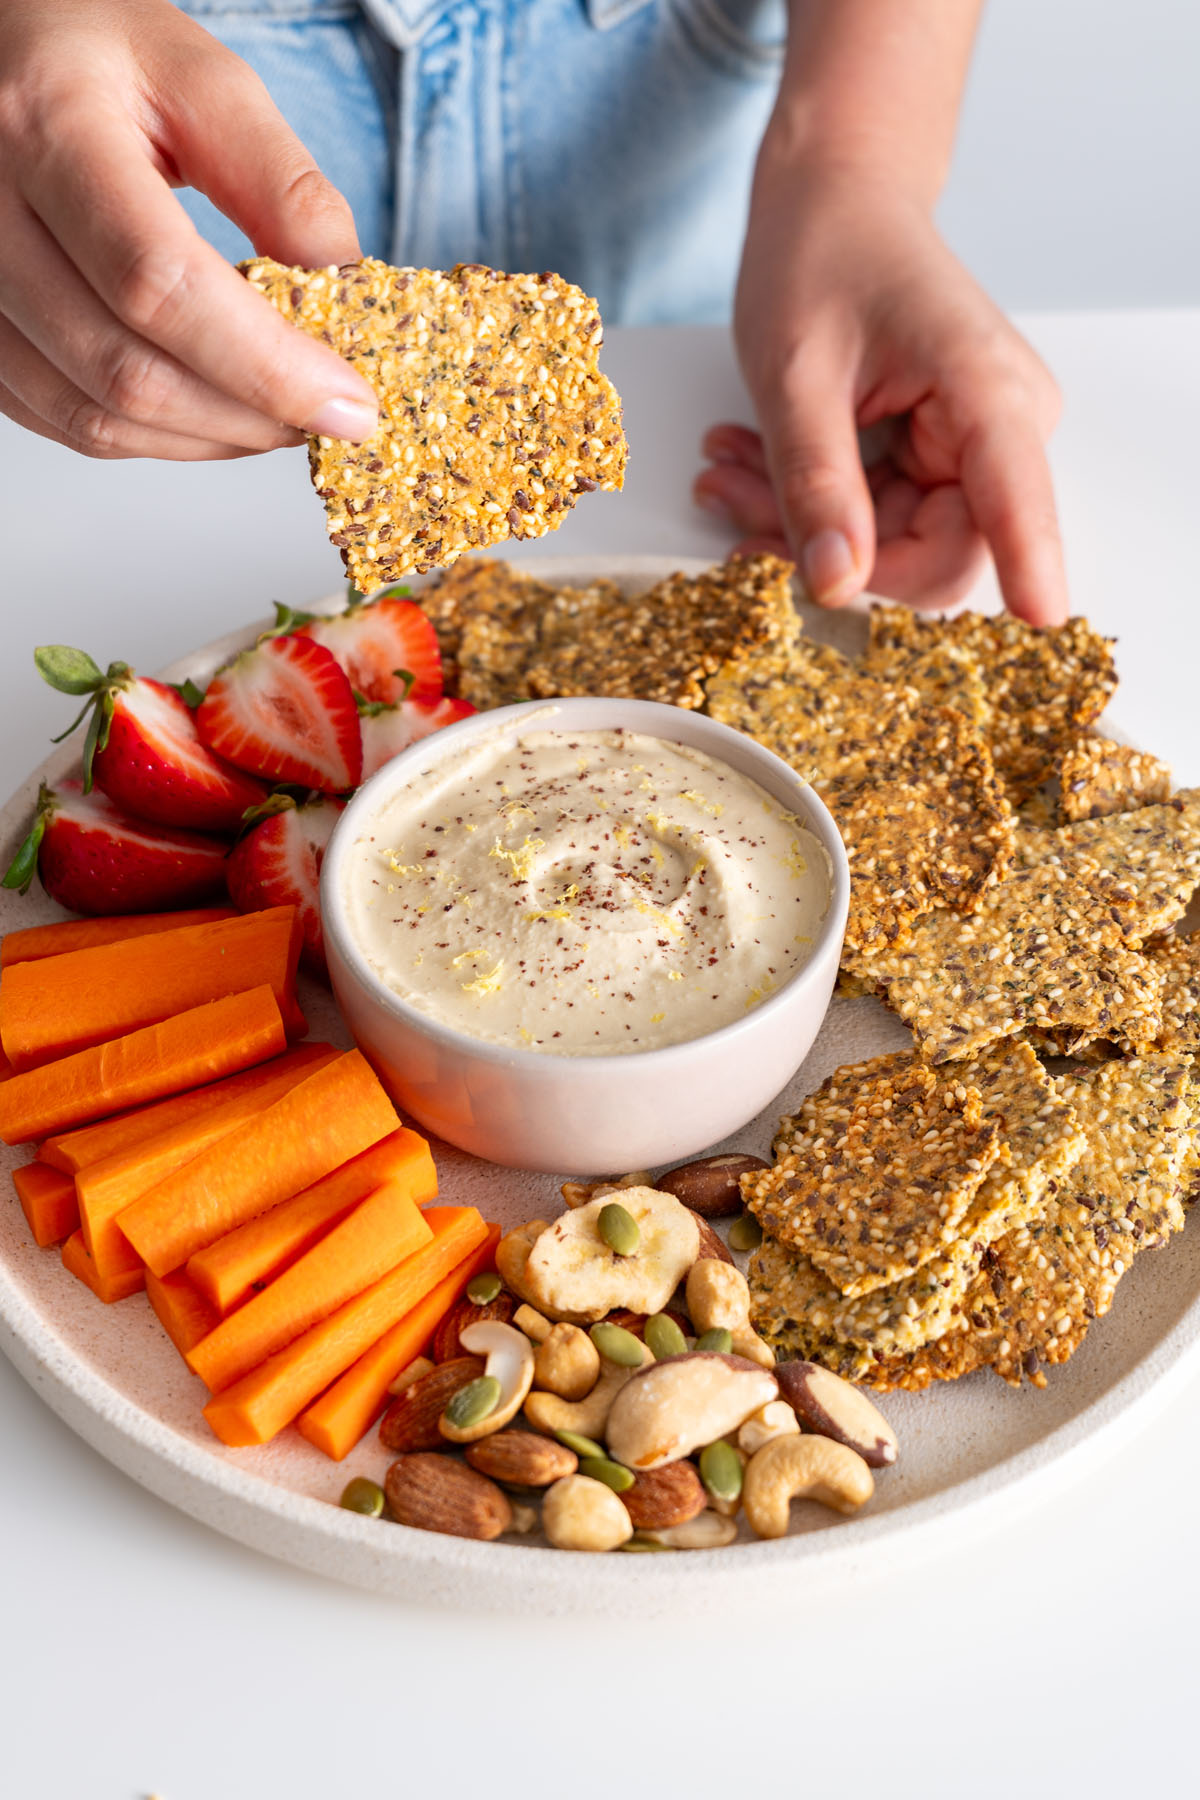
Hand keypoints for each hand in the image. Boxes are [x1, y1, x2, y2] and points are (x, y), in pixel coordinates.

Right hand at [0, 0, 376, 459]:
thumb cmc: (94, 54)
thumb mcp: (202, 78)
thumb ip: (280, 183)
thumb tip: (344, 295)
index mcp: (46, 123)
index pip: (159, 282)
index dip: (265, 365)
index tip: (347, 402)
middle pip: (126, 371)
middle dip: (250, 415)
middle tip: (325, 415)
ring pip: (96, 417)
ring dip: (210, 439)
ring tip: (278, 413)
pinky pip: (68, 423)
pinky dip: (158, 439)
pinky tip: (213, 409)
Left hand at [696, 163, 1066, 623]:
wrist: (831, 196)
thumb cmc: (822, 251)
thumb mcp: (795, 374)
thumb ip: (815, 484)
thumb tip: (835, 582)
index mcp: (988, 391)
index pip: (1017, 503)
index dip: (1031, 568)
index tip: (1040, 622)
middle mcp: (1001, 428)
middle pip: (936, 553)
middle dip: (832, 551)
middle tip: (736, 505)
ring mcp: (971, 448)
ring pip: (891, 545)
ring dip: (799, 525)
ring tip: (729, 468)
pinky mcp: (936, 458)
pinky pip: (875, 519)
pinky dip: (806, 503)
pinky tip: (752, 461)